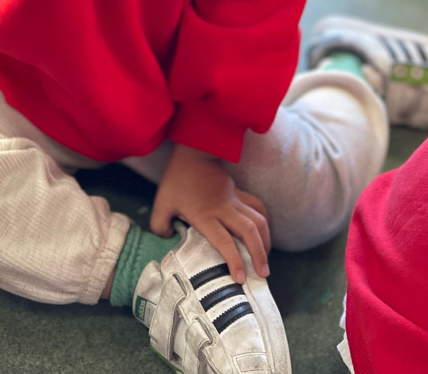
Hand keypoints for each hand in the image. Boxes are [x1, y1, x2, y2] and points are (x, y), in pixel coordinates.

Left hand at [150, 144, 270, 282]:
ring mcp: (234, 199)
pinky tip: (265, 233)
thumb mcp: (161, 202)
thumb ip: (160, 224)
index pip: (223, 240)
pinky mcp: (239, 191)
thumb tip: (167, 237)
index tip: (240, 278)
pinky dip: (265, 221)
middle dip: (259, 254)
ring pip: (259, 219)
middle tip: (263, 274)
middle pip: (249, 231)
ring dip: (266, 240)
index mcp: (204, 214)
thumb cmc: (177, 177)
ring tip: (267, 258)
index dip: (234, 260)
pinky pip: (258, 206)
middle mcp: (224, 208)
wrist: (193, 149)